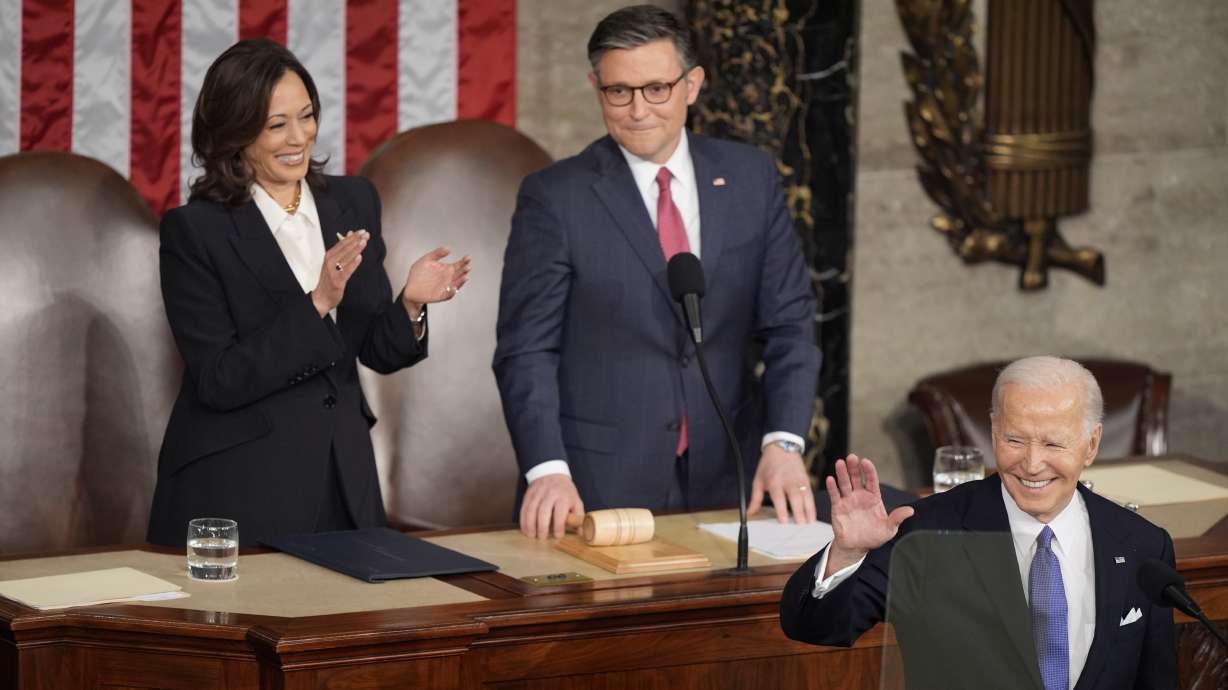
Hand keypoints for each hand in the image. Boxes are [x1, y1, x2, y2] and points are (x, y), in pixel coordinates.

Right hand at [312, 230, 368, 316]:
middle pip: (344, 249)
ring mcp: (333, 271)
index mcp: (329, 255)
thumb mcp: (333, 261)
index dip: (352, 236)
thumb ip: (342, 248)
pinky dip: (353, 264)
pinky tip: (359, 257)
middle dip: (356, 240)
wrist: (321, 297)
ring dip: (355, 249)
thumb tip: (350, 233)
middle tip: (366, 234)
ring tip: (364, 242)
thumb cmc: (329, 278)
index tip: (362, 231)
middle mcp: (330, 261)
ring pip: (346, 258)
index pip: (342, 243)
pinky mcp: (337, 281)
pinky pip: (346, 271)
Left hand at [401, 247, 471, 317]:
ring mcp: (445, 287)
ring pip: (456, 285)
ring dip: (461, 281)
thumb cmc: (418, 274)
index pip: (458, 266)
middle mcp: (447, 279)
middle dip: (464, 271)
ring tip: (465, 277)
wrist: (410, 287)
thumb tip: (448, 248)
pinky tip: (454, 288)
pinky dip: (451, 293)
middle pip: (459, 274)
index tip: (468, 257)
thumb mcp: (426, 260)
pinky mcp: (440, 296)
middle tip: (467, 266)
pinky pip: (448, 295)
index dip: (463, 262)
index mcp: (446, 270)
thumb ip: (437, 254)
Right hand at [520, 474, 583, 539]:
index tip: (558, 535)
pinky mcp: (529, 494)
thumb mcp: (576, 501)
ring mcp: (538, 493)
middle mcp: (550, 494)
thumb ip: (578, 517)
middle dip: (542, 526)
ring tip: (532, 535)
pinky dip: (523, 520)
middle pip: (543, 511)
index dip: (558, 526)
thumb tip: (581, 533)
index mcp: (564, 496)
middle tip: (542, 537)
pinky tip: (525, 529)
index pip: (560, 512)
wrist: (553, 473)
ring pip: (531, 510)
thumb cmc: (566, 492)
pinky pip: (524, 508)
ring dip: (530, 524)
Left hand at [748, 442, 816, 523]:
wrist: (782, 447)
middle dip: (799, 513)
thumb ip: (755, 498)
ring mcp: (799, 481)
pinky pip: (811, 495)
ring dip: (808, 511)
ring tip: (809, 524)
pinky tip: (813, 516)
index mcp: (774, 481)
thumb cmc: (768, 465)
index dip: (782, 510)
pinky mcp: (806, 480)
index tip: (784, 522)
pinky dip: (812, 506)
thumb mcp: (758, 480)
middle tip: (800, 527)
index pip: (779, 498)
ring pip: (806, 498)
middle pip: (795, 498)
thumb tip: (750, 513)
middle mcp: (788, 481)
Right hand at [824, 453, 914, 576]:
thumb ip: (897, 518)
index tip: (866, 462)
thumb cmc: (874, 536)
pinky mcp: (838, 507)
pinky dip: (832, 487)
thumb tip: (910, 510)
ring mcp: (848, 500)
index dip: (869, 471)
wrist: (857, 547)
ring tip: (840, 463)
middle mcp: (860, 496)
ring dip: (842, 473)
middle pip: (857, 478)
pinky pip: (835, 495)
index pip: (872, 480)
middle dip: (854, 467)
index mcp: (873, 498)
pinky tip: (830, 479)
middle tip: (852, 457)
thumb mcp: (889, 529)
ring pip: (845, 484)